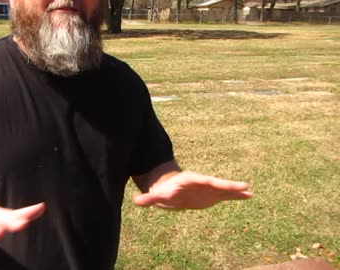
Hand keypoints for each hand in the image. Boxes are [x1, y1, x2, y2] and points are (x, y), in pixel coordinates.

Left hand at [133, 171, 251, 208]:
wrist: (171, 189)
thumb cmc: (164, 192)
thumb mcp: (157, 196)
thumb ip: (148, 198)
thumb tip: (136, 201)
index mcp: (190, 181)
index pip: (200, 181)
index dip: (209, 182)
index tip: (218, 183)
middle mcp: (201, 183)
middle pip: (216, 183)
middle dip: (228, 185)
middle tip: (243, 185)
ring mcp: (208, 189)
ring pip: (223, 189)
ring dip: (235, 191)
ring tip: (250, 192)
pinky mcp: (212, 195)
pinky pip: (226, 195)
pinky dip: (236, 196)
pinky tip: (248, 196)